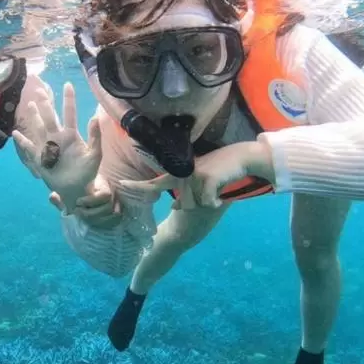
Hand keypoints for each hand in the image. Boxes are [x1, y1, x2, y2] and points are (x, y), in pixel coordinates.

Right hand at [12, 82, 102, 213]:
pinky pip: (29, 148)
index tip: (68, 85)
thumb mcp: (94, 154)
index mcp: (71, 135)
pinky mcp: (40, 158)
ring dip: (34, 117)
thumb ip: (95, 137)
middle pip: (50, 117)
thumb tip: (95, 117)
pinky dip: (22, 141)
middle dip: (45, 104)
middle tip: (40, 90)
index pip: (69, 113)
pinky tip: (15, 133)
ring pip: (39, 128)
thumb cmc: (87, 171)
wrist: (77, 188)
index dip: (68, 99)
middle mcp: (57, 137)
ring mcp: (47, 147)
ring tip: (30, 105)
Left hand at [51, 178, 122, 227]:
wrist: (88, 197)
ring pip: (112, 215)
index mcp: (102, 184)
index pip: (105, 195)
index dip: (91, 201)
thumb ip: (62, 198)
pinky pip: (114, 220)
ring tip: (82, 217)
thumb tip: (52, 197)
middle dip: (91, 213)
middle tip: (77, 212)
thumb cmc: (79, 193)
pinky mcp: (116, 212)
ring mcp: (116, 203)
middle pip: (107, 207)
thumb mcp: (70, 195)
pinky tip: (92, 222)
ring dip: (95, 218)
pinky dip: (103, 222)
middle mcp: (112, 193)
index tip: (77, 202)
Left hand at [120, 140, 271, 209]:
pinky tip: (221, 194)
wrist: (241, 157)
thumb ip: (187, 194)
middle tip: (210, 191)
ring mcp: (193, 175)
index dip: (138, 186)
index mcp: (178, 174)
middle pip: (184, 206)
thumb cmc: (221, 170)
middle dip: (198, 205)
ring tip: (216, 187)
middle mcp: (182, 174)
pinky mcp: (205, 179)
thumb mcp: (201, 182)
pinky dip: (216, 203)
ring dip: (208, 202)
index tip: (121, 185)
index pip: (154, 183)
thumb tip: (176, 207)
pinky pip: (207, 203)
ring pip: (195, 206)